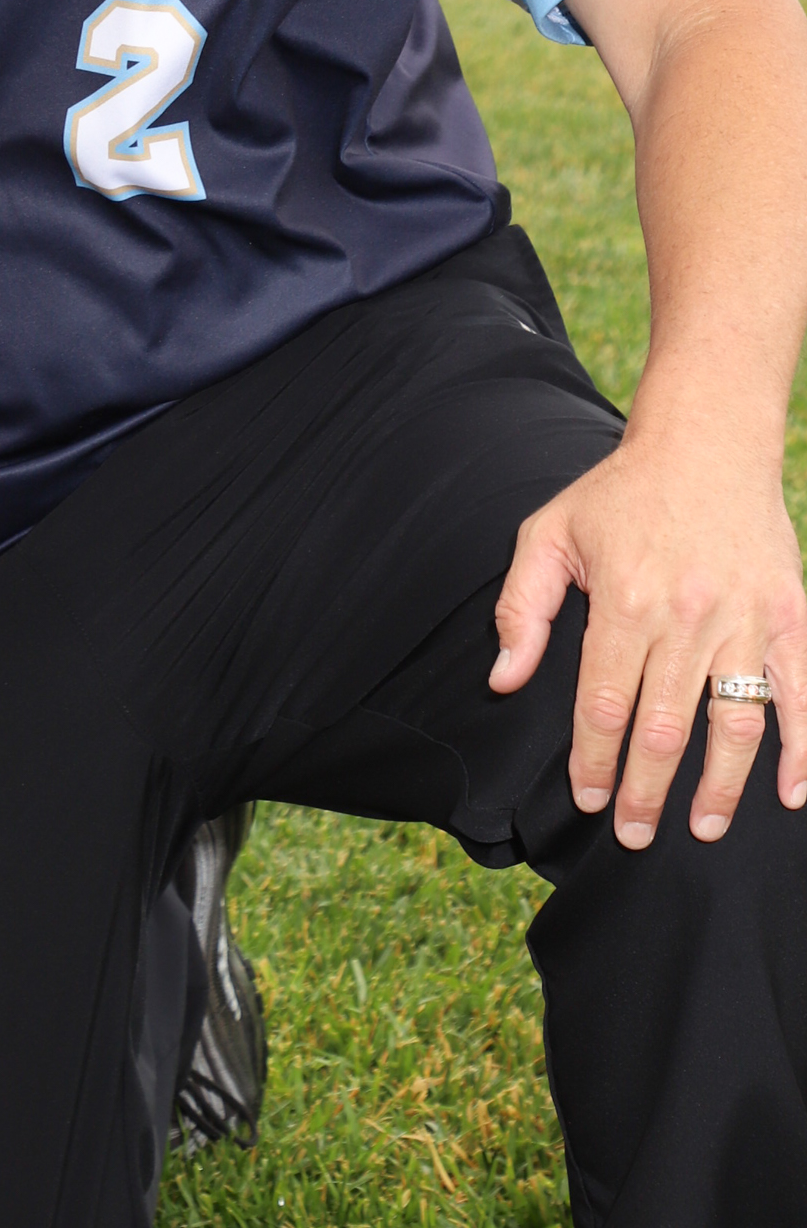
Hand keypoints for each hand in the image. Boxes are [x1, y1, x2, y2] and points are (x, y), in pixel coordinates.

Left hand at [492, 432, 806, 843]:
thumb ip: (521, 608)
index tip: (586, 798)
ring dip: (718, 787)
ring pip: (734, 724)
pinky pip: (801, 694)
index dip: (593, 760)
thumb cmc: (618, 495)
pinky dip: (802, 750)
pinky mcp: (790, 616)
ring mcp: (746, 618)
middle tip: (633, 834)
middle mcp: (688, 615)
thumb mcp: (548, 533)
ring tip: (700, 829)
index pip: (603, 703)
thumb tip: (503, 680)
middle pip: (664, 727)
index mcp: (624, 599)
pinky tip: (791, 795)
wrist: (704, 444)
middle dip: (646, 790)